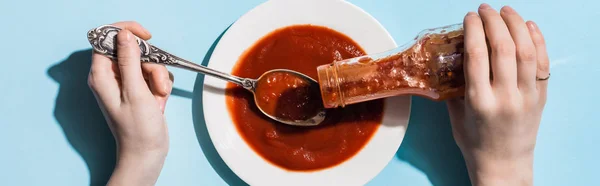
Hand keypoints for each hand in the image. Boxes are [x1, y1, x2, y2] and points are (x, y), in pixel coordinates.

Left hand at [88, 21, 172, 185]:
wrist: (147, 153)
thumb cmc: (138, 129)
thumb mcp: (135, 92)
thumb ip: (129, 61)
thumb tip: (124, 35)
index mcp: (101, 75)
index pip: (107, 40)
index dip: (126, 33)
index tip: (146, 37)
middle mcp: (111, 77)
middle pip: (134, 51)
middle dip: (152, 65)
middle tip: (158, 83)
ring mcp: (127, 83)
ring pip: (148, 63)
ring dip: (159, 78)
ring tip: (160, 98)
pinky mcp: (140, 89)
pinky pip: (154, 75)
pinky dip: (161, 86)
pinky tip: (159, 102)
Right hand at [447, 4, 548, 185]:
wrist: (504, 164)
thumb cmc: (475, 141)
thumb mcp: (456, 115)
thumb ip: (454, 86)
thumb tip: (452, 56)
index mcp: (479, 101)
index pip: (477, 55)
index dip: (473, 30)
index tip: (469, 17)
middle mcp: (505, 97)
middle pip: (503, 48)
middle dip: (493, 22)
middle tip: (485, 9)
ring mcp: (526, 96)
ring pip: (526, 51)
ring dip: (516, 25)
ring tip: (506, 11)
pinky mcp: (541, 96)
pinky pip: (543, 63)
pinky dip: (537, 40)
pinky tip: (528, 26)